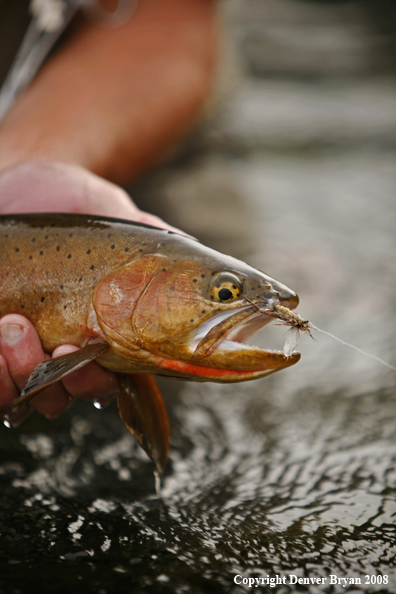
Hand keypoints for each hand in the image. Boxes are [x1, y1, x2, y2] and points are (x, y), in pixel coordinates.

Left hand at [0, 159, 177, 423]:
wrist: (17, 180)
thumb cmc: (70, 200)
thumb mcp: (121, 218)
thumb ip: (161, 245)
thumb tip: (211, 267)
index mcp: (103, 330)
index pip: (109, 379)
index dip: (100, 383)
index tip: (96, 359)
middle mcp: (64, 346)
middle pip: (68, 396)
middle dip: (67, 381)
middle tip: (64, 342)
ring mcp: (22, 346)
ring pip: (26, 393)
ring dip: (20, 369)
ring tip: (14, 324)